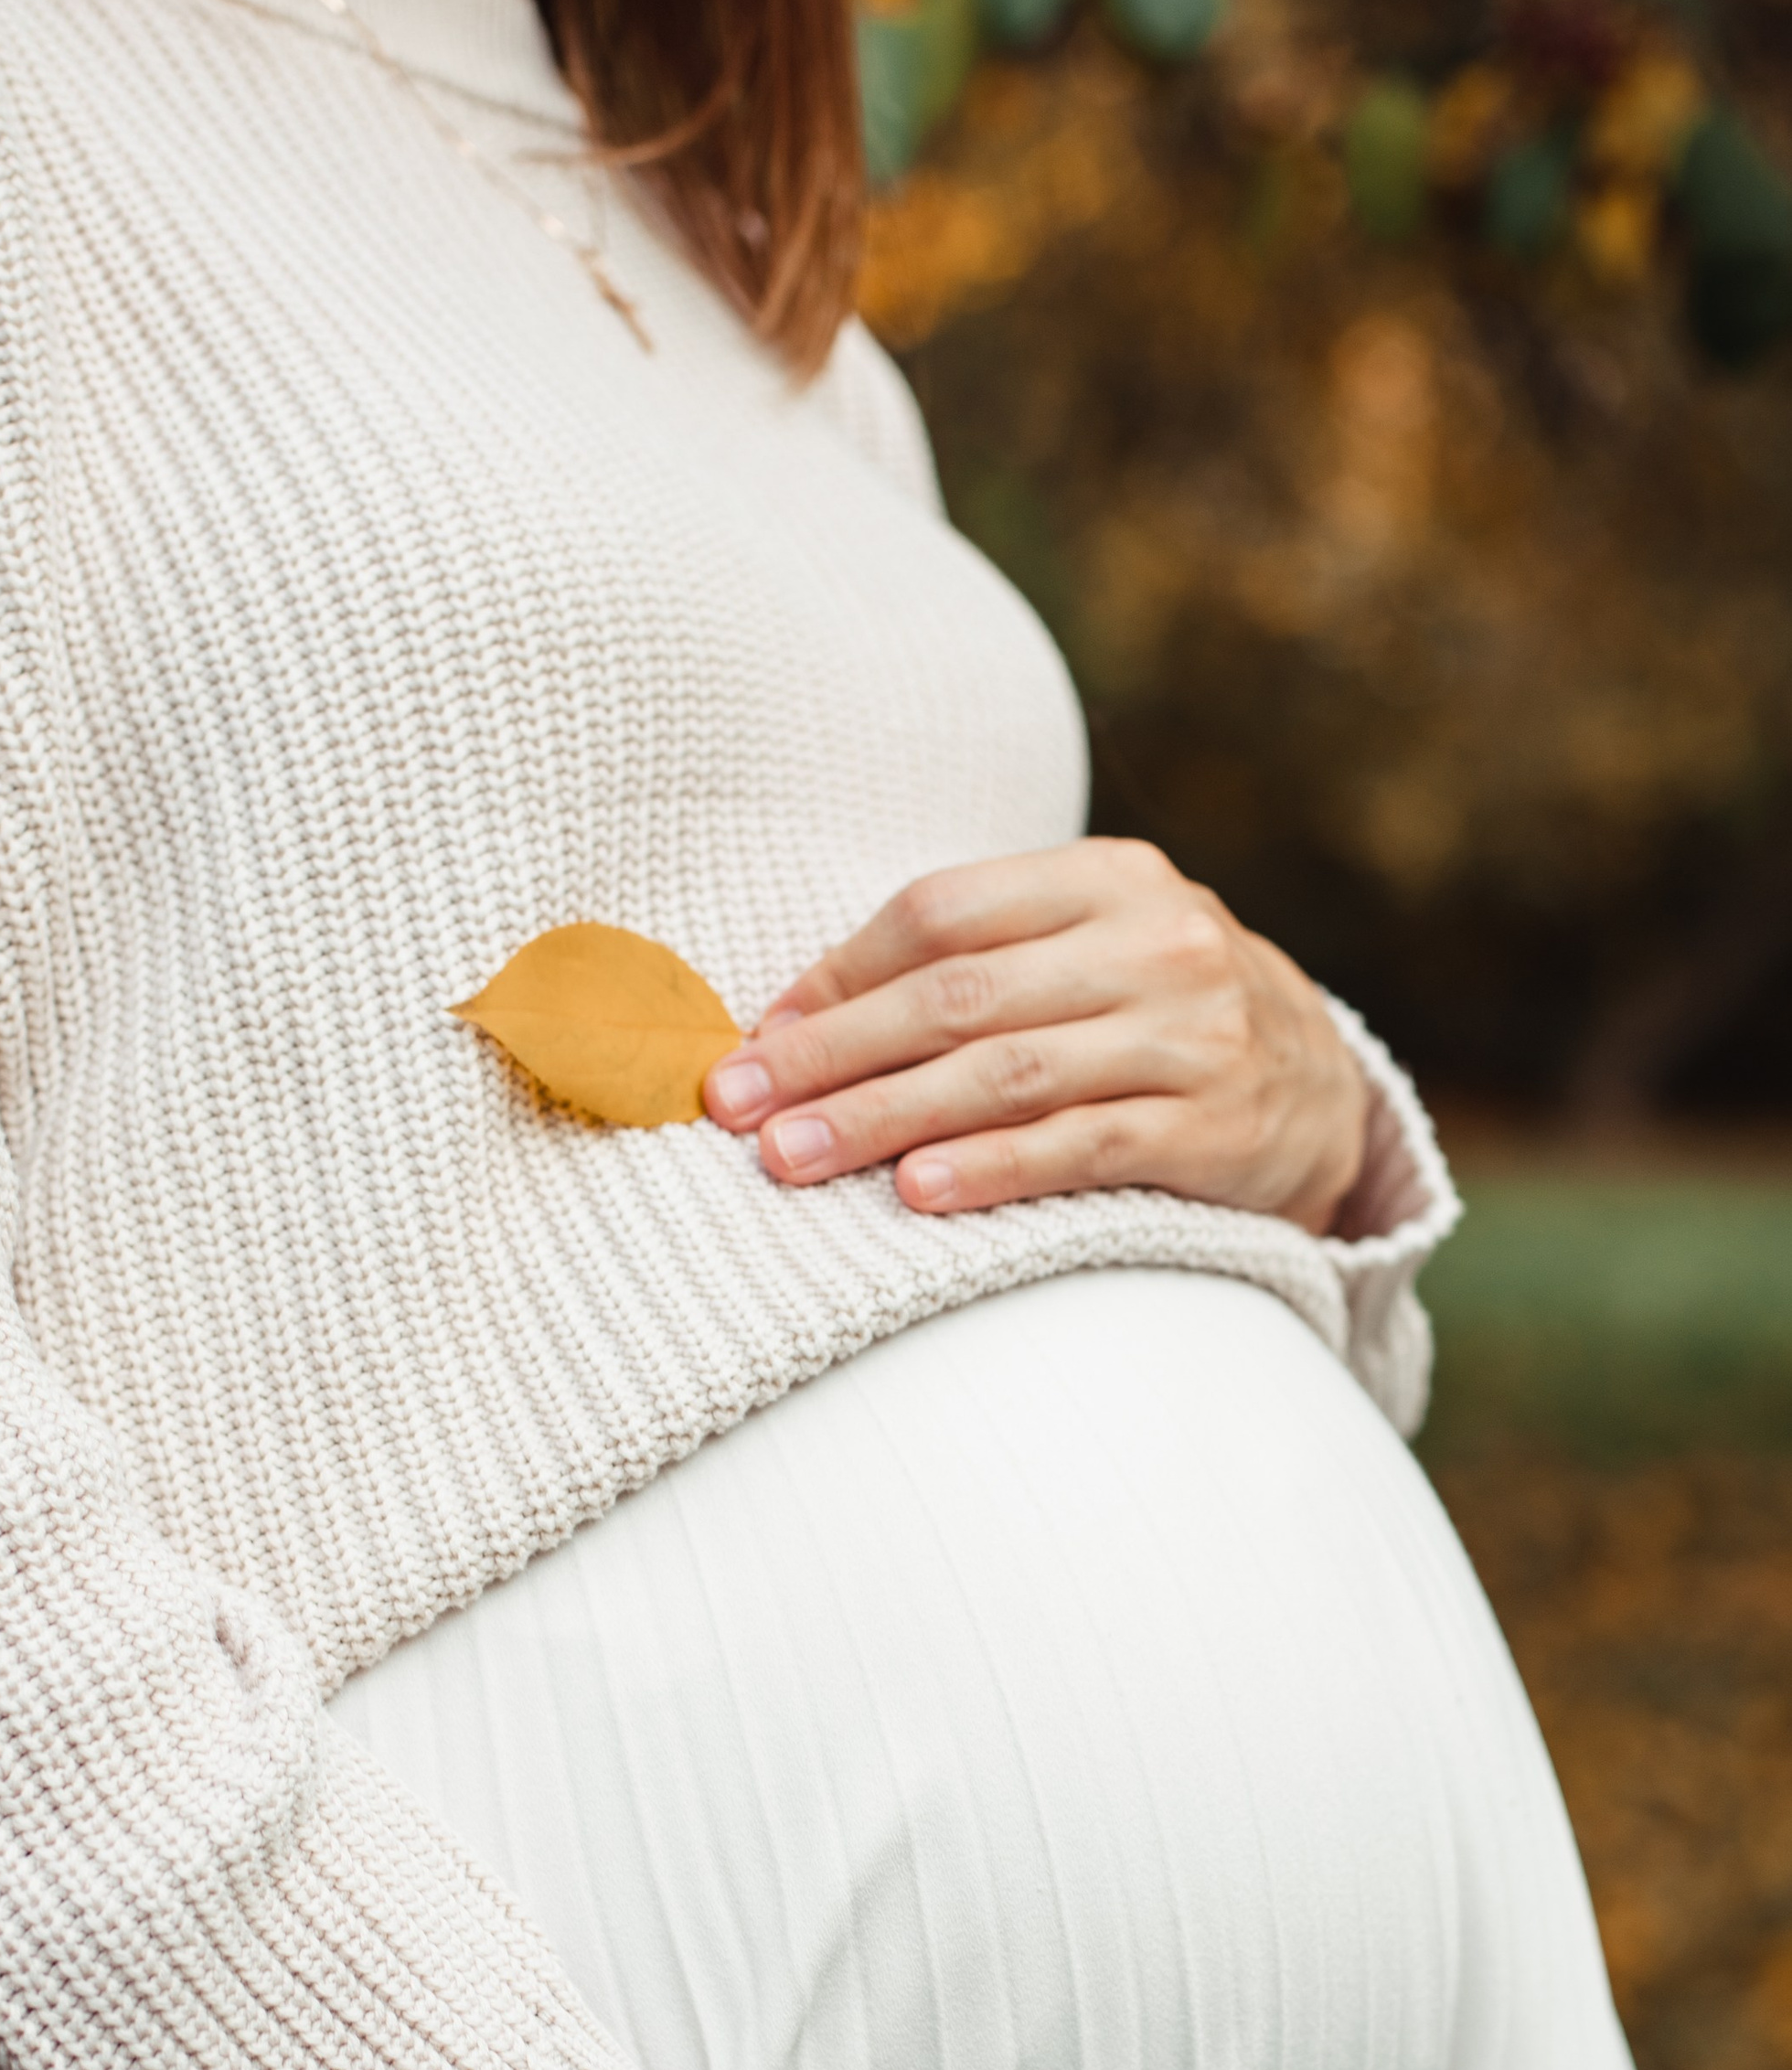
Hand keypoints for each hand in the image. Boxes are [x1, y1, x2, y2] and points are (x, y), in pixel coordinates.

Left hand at [703, 841, 1368, 1236]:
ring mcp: (1192, 1035)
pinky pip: (1082, 1146)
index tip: (754, 1040)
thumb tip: (789, 1017)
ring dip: (885, 1119)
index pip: (942, 912)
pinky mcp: (1214, 1128)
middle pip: (959, 996)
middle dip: (832, 1054)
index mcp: (1110, 878)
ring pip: (1007, 1073)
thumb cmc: (1160, 1019)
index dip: (836, 977)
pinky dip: (994, 1169)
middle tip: (738, 1107)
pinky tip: (919, 1191)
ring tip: (794, 1158)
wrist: (1330, 1091)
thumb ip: (972, 965)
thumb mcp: (1090, 953)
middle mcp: (1157, 943)